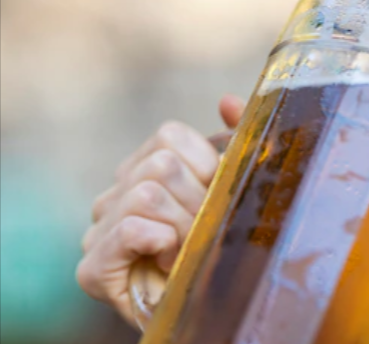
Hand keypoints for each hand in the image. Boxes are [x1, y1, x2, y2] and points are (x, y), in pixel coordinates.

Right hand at [76, 95, 245, 324]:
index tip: (215, 196)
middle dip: (198, 200)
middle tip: (203, 229)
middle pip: (161, 164)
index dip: (205, 164)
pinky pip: (129, 229)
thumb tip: (228, 101)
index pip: (170, 136)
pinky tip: (167, 258)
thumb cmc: (219, 244)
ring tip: (187, 248)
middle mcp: (116, 193)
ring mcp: (100, 229)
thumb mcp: (234, 188)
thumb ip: (235, 143)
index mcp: (145, 169)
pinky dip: (160, 241)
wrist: (206, 307)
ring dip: (183, 226)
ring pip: (148, 194)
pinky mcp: (92, 268)